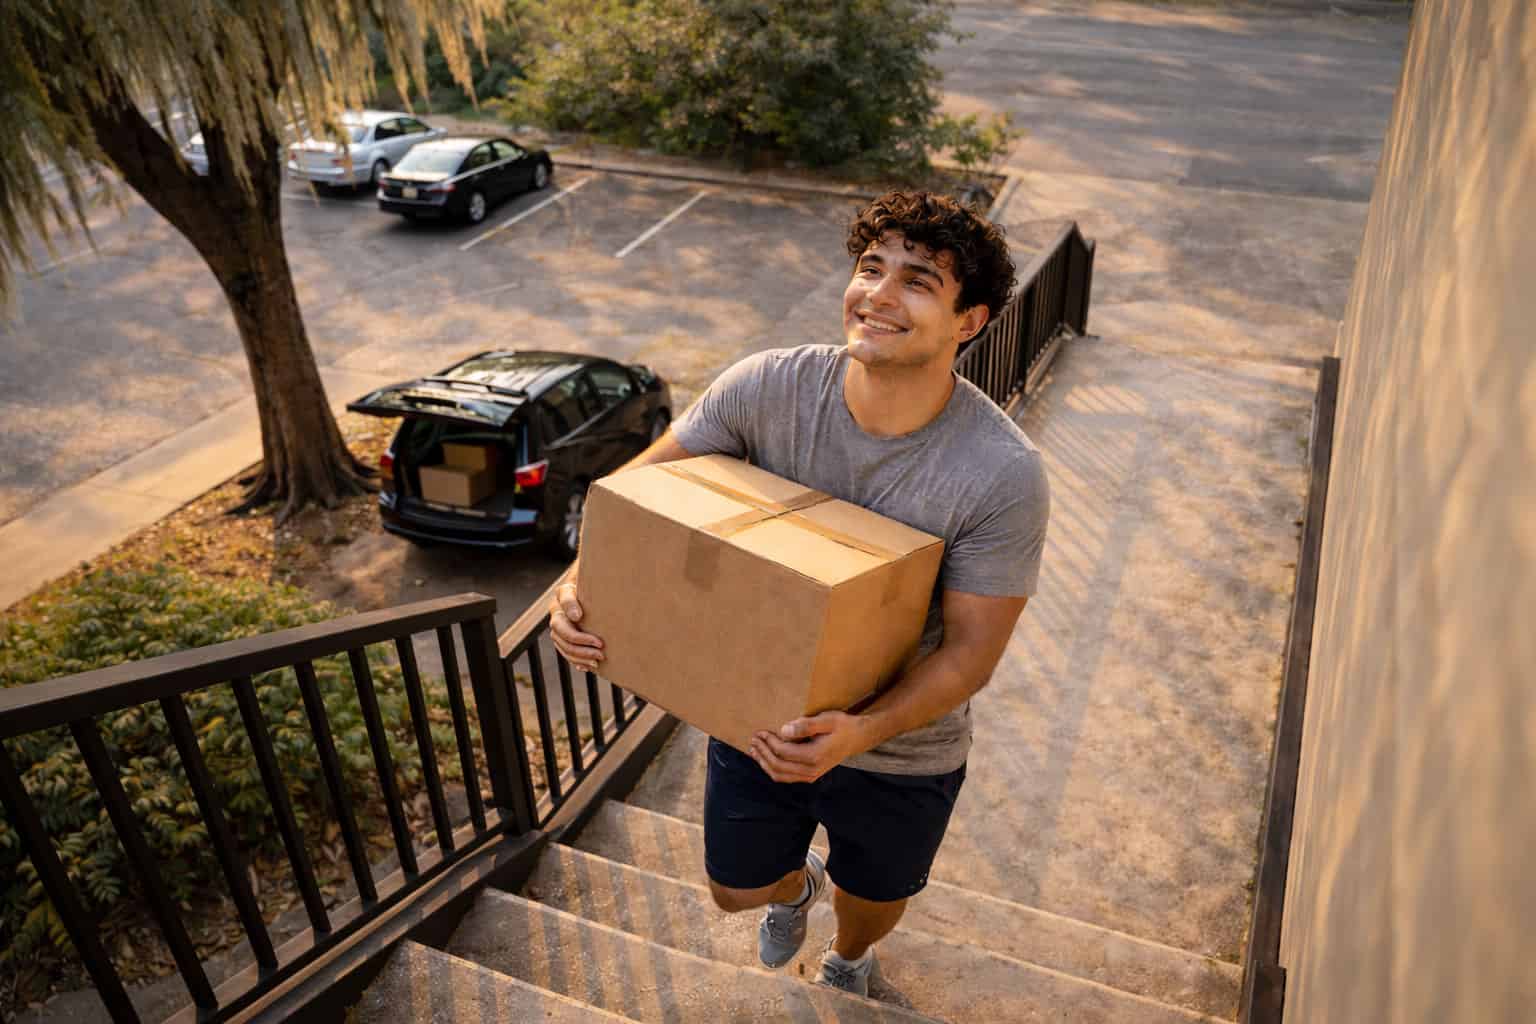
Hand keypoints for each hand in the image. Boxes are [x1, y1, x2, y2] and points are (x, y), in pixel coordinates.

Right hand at [549, 579, 603, 670]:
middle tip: (601, 646)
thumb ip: (600, 581)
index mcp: (564, 593)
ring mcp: (559, 625)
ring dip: (579, 655)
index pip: (565, 599)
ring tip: (598, 659)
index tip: (579, 616)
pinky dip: (577, 661)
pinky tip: (588, 667)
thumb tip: (600, 591)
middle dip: (579, 640)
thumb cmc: (599, 584)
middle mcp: (557, 610)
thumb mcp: (598, 581)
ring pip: (562, 644)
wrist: (594, 591)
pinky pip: (566, 653)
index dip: (570, 607)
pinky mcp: (564, 638)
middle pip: (560, 629)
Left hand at [749, 711, 871, 783]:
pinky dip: (773, 769)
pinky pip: (786, 777)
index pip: (783, 752)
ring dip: (764, 762)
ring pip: (780, 775)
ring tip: (754, 750)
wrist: (858, 738)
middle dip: (763, 753)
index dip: (769, 742)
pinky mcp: (810, 776)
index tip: (760, 732)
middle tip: (753, 739)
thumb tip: (784, 730)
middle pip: (778, 766)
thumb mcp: (827, 719)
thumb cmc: (842, 726)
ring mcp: (810, 775)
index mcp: (814, 756)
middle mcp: (811, 770)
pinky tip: (765, 759)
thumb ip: (805, 725)